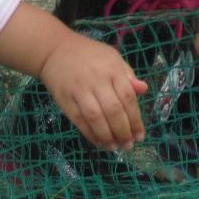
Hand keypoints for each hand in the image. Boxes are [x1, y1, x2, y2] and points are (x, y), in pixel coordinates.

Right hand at [39, 31, 146, 149]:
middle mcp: (96, 80)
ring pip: (95, 118)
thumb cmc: (89, 55)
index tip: (140, 136)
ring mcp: (79, 90)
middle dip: (123, 132)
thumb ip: (128, 76)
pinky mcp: (64, 99)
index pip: (127, 98)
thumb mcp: (113, 58)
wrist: (55, 50)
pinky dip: (90, 134)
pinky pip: (79, 121)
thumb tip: (144, 90)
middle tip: (128, 145)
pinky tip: (99, 142)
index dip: (135, 120)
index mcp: (112, 70)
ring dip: (107, 137)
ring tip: (115, 148)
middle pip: (113, 111)